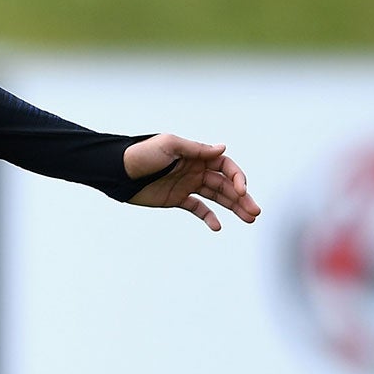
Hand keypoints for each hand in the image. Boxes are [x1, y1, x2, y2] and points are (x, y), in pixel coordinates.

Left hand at [122, 134, 260, 230]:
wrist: (117, 171)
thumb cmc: (142, 154)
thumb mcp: (169, 146)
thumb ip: (196, 149)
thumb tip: (222, 148)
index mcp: (197, 156)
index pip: (225, 167)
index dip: (237, 178)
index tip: (242, 190)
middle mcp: (196, 170)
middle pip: (225, 184)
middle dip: (242, 198)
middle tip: (255, 212)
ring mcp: (187, 185)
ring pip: (216, 197)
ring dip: (233, 207)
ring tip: (250, 219)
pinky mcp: (176, 199)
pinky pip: (197, 208)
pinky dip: (208, 217)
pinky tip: (218, 227)